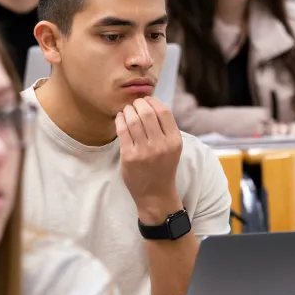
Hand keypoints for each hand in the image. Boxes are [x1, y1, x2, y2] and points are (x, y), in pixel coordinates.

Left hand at [116, 97, 183, 224]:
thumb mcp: (172, 148)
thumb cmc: (163, 167)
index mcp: (174, 141)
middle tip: (134, 104)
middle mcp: (161, 145)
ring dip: (128, 110)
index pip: (164, 111)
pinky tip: (120, 118)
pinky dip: (120, 120)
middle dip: (138, 104)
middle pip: (147, 113)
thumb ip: (165, 128)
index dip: (153, 101)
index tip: (146, 100)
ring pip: (133, 120)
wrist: (155, 194)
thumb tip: (151, 103)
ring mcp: (144, 152)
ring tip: (127, 110)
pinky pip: (122, 131)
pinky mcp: (129, 157)